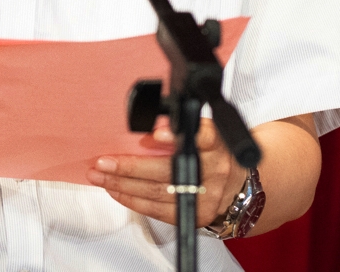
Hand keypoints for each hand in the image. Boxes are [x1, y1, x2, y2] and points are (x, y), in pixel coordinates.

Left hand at [86, 118, 245, 226]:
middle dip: (131, 167)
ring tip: (100, 176)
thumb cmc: (214, 153)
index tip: (155, 133)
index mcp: (216, 143)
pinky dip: (133, 200)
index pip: (202, 137)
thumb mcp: (206, 133)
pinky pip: (158, 211)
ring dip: (123, 185)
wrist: (238, 185)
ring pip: (158, 193)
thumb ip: (182, 128)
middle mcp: (214, 170)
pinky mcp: (196, 216)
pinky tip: (117, 190)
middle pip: (168, 170)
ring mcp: (206, 197)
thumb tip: (144, 124)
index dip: (177, 136)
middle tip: (103, 162)